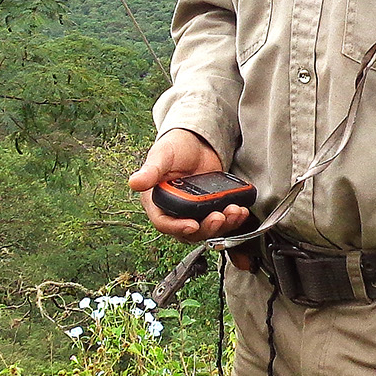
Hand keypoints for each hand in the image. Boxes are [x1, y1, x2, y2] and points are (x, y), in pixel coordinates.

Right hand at [128, 129, 249, 242]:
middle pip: (188, 233)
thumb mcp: (162, 155)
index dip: (178, 228)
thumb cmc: (175, 147)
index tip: (192, 225)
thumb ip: (151, 170)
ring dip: (222, 226)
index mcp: (156, 202)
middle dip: (206, 228)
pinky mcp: (210, 210)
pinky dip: (232, 220)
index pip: (164, 223)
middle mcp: (174, 212)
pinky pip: (221, 223)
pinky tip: (240, 211)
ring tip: (234, 212)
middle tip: (219, 217)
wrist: (197, 142)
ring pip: (206, 230)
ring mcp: (194, 212)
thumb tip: (135, 182)